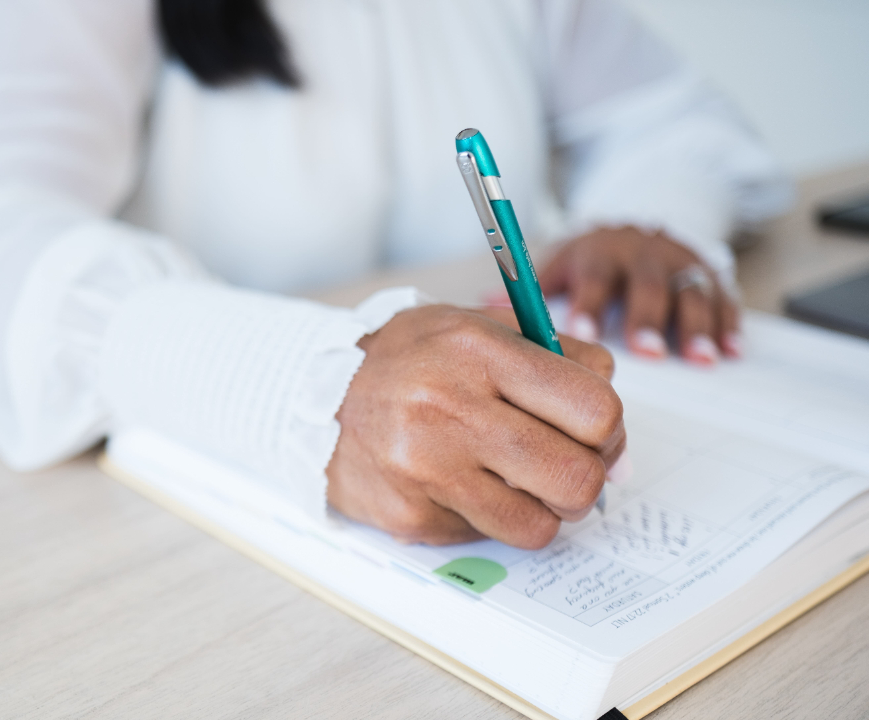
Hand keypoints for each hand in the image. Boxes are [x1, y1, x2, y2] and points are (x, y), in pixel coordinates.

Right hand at [327, 305, 625, 548]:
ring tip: (514, 479)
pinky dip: (489, 518)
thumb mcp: (477, 326)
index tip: (594, 432)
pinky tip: (460, 486)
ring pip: (541, 524)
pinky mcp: (409, 516)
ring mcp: (424, 468)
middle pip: (578, 478)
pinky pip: (489, 537)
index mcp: (475, 351)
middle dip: (586, 479)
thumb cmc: (410, 362)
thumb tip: (615, 438)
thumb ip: (558, 359)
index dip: (609, 429)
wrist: (314, 397)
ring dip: (541, 508)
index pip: (594, 409)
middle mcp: (448, 409)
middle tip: (564, 465)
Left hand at [540, 226, 740, 364]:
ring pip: (692, 290)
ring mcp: (680, 263)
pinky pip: (725, 298)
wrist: (638, 230)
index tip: (583, 333)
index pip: (594, 276)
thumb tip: (486, 305)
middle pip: (647, 283)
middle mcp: (643, 253)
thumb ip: (531, 288)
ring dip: (696, 325)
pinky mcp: (712, 275)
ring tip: (699, 359)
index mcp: (600, 252)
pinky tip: (731, 351)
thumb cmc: (593, 260)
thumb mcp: (561, 264)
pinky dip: (730, 325)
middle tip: (645, 351)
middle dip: (647, 317)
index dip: (589, 303)